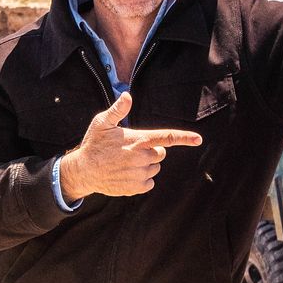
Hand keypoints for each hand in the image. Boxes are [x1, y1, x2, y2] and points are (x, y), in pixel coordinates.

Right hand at [59, 92, 202, 199]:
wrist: (84, 171)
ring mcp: (139, 174)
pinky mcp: (136, 187)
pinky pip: (149, 182)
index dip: (184, 138)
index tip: (198, 139)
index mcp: (137, 140)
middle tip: (132, 149)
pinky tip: (126, 173)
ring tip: (126, 162)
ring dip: (146, 164)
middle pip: (161, 153)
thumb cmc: (94, 144)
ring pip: (155, 167)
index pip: (166, 138)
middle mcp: (141, 158)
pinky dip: (142, 178)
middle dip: (151, 151)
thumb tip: (127, 95)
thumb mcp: (102, 123)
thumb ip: (117, 110)